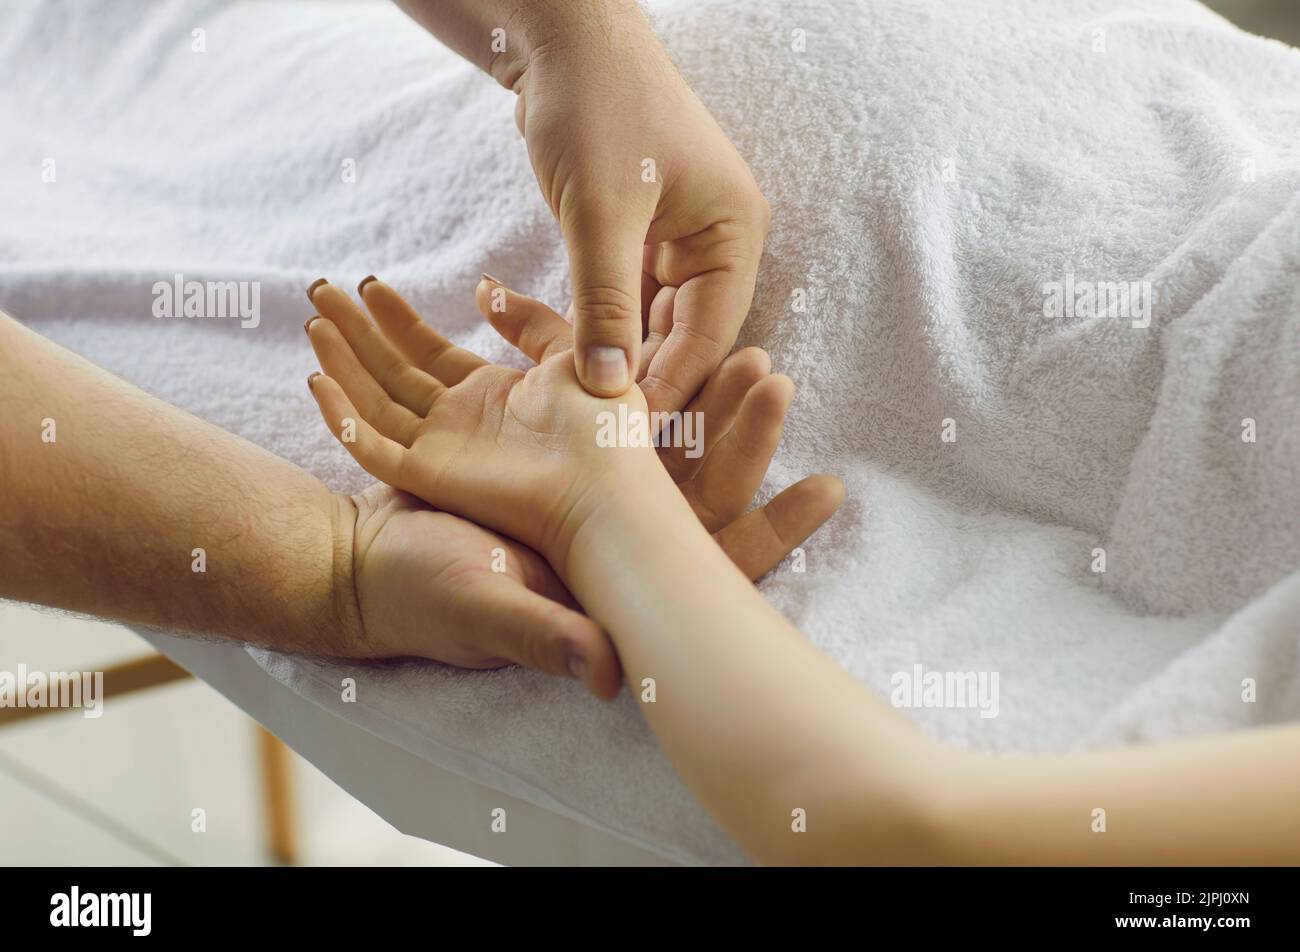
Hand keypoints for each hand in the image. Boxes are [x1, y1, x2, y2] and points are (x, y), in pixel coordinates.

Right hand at [306, 277, 842, 693]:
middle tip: (773, 371)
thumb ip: (549, 640)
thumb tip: (613, 680)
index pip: (714, 552)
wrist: (367, 561)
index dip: (772, 524)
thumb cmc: (429, 600)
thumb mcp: (490, 615)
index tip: (831, 486)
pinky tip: (624, 305)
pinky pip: (580, 378)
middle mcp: (609, 515)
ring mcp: (576, 466)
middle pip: (694, 468)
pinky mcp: (537, 425)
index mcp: (617, 568)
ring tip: (716, 320)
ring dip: (683, 369)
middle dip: (735, 422)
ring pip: (652, 414)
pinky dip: (593, 346)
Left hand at [508, 4, 769, 407]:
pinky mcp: (640, 235)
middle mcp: (716, 240)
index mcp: (734, 233)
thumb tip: (607, 387)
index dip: (671, 388)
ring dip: (622, 358)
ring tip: (591, 415)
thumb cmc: (594, 107)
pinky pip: (626, 297)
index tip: (631, 437)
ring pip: (653, 320)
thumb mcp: (600, 213)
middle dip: (649, 381)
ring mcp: (678, 238)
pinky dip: (602, 325)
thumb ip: (604, 304)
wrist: (563, 39)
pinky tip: (576, 364)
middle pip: (687, 334)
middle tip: (610, 439)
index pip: (709, 334)